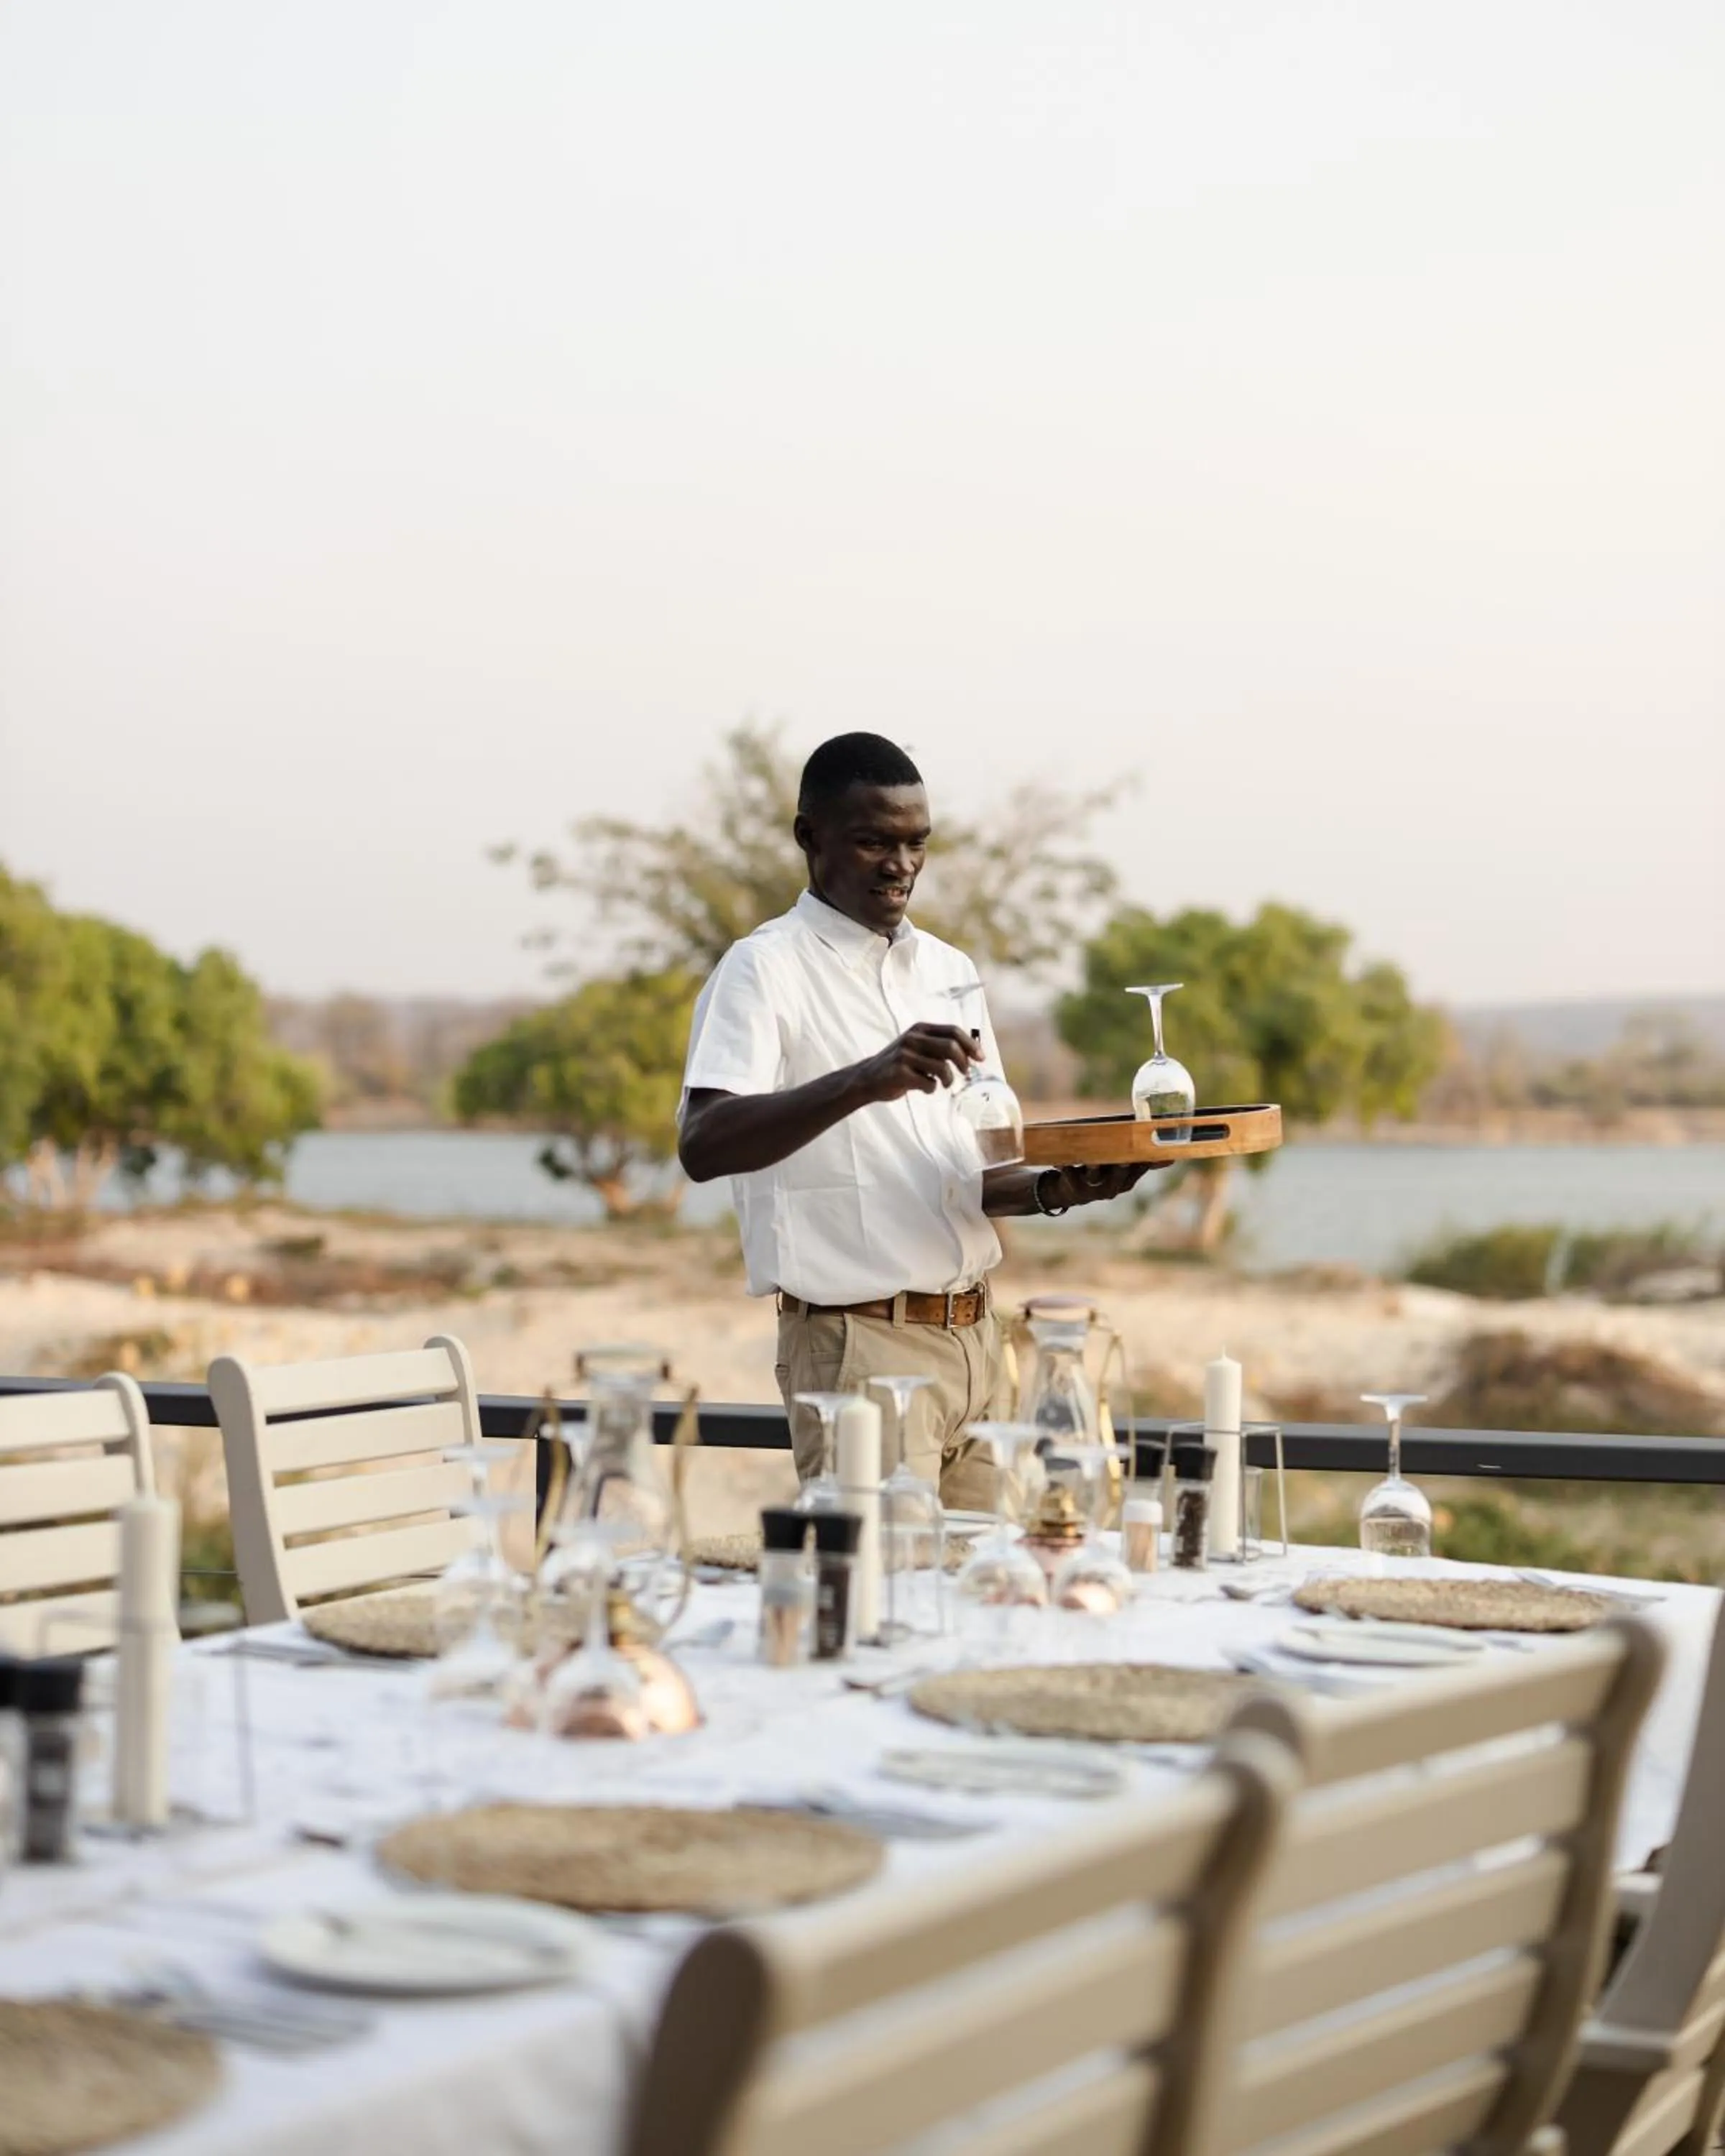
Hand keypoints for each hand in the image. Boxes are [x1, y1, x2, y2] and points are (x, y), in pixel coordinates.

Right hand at [855, 1023, 980, 1102]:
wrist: (868, 1078)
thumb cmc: (900, 1064)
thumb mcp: (918, 1047)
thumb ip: (939, 1046)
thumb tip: (972, 1054)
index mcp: (920, 1029)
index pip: (953, 1031)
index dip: (971, 1044)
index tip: (981, 1058)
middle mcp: (913, 1038)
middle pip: (951, 1047)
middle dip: (964, 1063)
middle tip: (966, 1073)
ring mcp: (905, 1055)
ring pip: (942, 1067)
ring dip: (949, 1079)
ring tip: (945, 1084)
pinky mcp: (900, 1073)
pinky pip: (929, 1083)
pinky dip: (932, 1089)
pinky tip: (926, 1088)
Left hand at [1046, 1161, 1165, 1207]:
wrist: (1067, 1192)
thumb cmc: (1100, 1174)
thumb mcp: (1121, 1170)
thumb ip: (1142, 1162)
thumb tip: (1172, 1158)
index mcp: (1126, 1181)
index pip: (1139, 1167)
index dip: (1147, 1159)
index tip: (1156, 1149)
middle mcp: (1112, 1187)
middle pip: (1120, 1174)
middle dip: (1123, 1164)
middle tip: (1125, 1155)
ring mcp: (1092, 1189)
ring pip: (1094, 1175)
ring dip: (1094, 1165)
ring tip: (1092, 1158)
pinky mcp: (1072, 1187)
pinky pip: (1069, 1174)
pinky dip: (1065, 1166)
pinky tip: (1060, 1161)